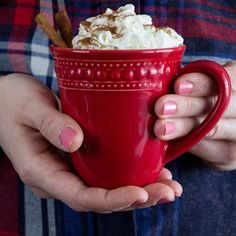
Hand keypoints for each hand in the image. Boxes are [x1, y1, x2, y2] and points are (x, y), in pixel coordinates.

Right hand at [0, 73, 181, 211]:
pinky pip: (106, 171)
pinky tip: (153, 168)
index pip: (82, 196)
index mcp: (43, 172)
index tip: (141, 192)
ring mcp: (70, 168)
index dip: (112, 199)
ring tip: (170, 184)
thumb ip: (50, 124)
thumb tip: (76, 141)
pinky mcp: (79, 157)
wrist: (7, 101)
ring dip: (141, 188)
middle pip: (101, 197)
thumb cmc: (14, 103)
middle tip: (169, 191)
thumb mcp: (29, 108)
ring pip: (108, 187)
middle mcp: (60, 176)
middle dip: (137, 197)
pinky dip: (131, 173)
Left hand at [154, 61, 235, 170]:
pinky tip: (169, 139)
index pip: (225, 81)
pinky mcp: (230, 155)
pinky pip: (208, 150)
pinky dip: (186, 143)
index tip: (178, 85)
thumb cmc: (209, 98)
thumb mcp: (207, 84)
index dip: (201, 83)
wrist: (225, 129)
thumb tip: (162, 84)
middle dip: (187, 106)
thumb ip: (194, 82)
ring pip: (212, 130)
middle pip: (219, 106)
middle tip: (161, 107)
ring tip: (160, 127)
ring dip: (183, 127)